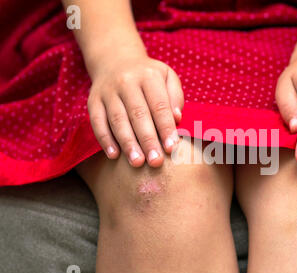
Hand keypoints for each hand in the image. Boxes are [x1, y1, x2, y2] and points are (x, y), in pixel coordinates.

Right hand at [87, 48, 183, 166]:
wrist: (115, 59)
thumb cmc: (148, 76)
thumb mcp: (167, 76)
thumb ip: (175, 96)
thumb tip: (177, 118)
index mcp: (149, 76)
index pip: (159, 105)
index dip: (166, 128)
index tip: (172, 148)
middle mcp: (127, 82)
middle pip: (138, 114)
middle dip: (147, 140)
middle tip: (156, 161)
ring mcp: (108, 91)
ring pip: (118, 120)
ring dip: (127, 143)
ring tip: (137, 163)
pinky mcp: (93, 100)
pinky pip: (97, 122)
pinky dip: (105, 139)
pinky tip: (114, 155)